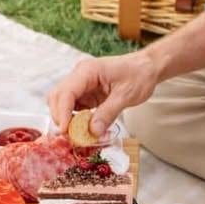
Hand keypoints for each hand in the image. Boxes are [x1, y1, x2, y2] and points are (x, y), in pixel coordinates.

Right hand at [47, 51, 161, 136]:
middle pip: (57, 96)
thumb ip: (108, 113)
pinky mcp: (85, 92)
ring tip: (77, 134)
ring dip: (65, 118)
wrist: (147, 68)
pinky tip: (82, 128)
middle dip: (60, 116)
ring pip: (61, 102)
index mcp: (88, 71)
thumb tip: (92, 132)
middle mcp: (80, 75)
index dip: (62, 113)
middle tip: (70, 136)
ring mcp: (81, 84)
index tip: (65, 131)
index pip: (66, 92)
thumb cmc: (139, 75)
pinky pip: (72, 107)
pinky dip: (74, 119)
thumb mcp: (126, 95)